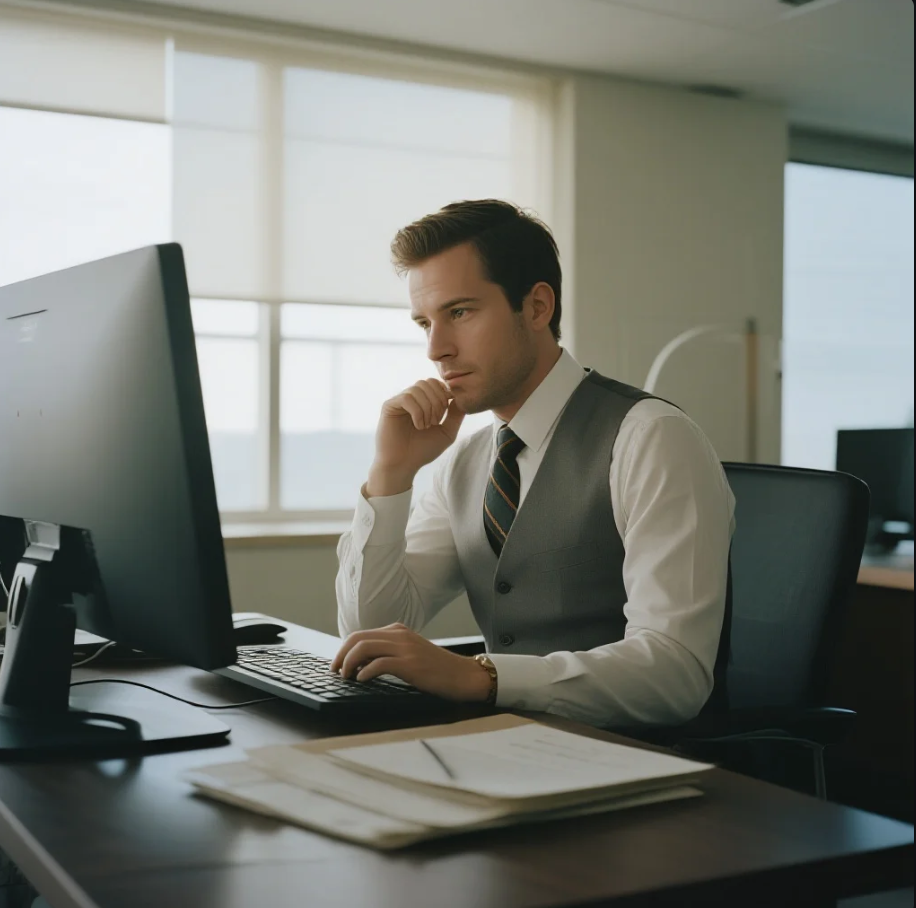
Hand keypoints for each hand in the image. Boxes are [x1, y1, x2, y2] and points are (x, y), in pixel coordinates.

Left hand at [329, 623, 490, 701]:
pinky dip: (364, 672)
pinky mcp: (410, 664)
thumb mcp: (410, 653)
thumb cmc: (436, 669)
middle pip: (357, 638)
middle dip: (340, 655)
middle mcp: (399, 635)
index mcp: (397, 630)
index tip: (337, 665)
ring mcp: (405, 648)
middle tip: (334, 672)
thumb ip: (389, 652)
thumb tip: (359, 664)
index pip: (360, 634)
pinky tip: (361, 680)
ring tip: (346, 677)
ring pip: (364, 647)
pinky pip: (378, 663)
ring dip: (348, 663)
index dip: (343, 649)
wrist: (463, 675)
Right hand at [367, 379, 464, 495]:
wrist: (403, 465)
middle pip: (428, 382)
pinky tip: (418, 426)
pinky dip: (417, 412)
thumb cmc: (423, 451)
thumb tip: (462, 398)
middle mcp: (410, 398)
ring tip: (426, 426)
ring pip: (418, 388)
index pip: (436, 383)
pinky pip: (407, 397)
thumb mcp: (447, 433)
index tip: (445, 413)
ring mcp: (399, 401)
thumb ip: (456, 415)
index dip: (445, 394)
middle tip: (436, 422)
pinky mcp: (389, 406)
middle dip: (438, 401)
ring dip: (428, 408)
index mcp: (422, 402)